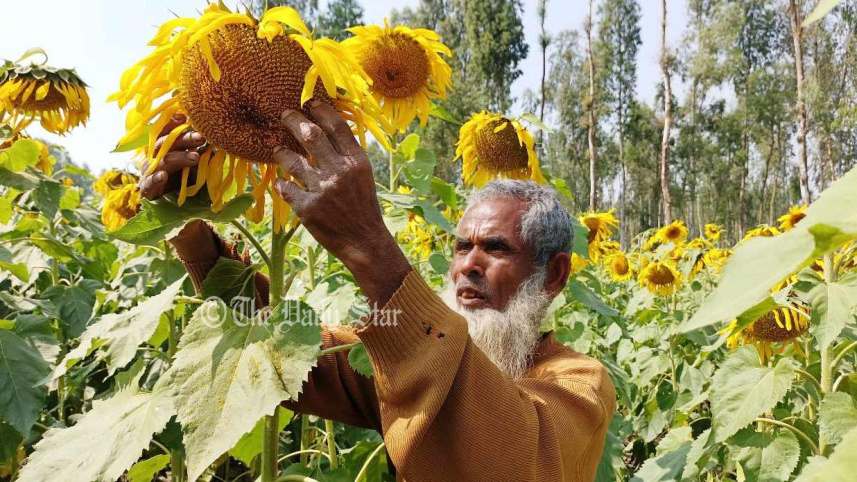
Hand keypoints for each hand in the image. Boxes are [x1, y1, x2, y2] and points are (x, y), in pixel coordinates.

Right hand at [138, 113, 204, 200]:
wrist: (163, 200)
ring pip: (163, 161)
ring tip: (194, 157)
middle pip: (167, 143)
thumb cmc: (178, 176)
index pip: (165, 131)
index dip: (173, 123)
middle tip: (201, 137)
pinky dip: (156, 179)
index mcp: (163, 147)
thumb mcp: (189, 162)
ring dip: (179, 157)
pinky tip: (163, 176)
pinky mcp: (148, 188)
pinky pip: (150, 182)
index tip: (185, 117)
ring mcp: (150, 171)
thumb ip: (197, 151)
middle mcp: (155, 156)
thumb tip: (215, 141)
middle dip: (184, 138)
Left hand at [273, 101, 410, 305]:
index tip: (309, 102)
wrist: (364, 241)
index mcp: (356, 162)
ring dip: (282, 153)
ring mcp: (323, 190)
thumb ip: (346, 154)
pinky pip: (285, 188)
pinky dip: (281, 183)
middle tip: (284, 114)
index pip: (337, 126)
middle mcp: (340, 172)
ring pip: (292, 161)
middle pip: (311, 135)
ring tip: (277, 150)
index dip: (321, 110)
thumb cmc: (363, 206)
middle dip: (294, 120)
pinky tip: (281, 182)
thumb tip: (324, 129)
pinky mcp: (308, 209)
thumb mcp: (363, 176)